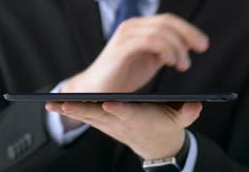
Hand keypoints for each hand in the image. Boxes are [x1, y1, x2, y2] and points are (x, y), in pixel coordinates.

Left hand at [45, 101, 201, 159]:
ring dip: (70, 111)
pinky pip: (85, 116)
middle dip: (83, 110)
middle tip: (65, 104)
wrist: (157, 146)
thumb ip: (188, 112)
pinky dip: (70, 111)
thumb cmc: (168, 126)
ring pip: (88, 116)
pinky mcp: (103, 122)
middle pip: (101, 116)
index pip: (129, 114)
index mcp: (140, 119)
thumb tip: (196, 105)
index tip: (108, 102)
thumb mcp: (181, 119)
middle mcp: (122, 123)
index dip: (119, 109)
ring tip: (52, 103)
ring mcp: (110, 124)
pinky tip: (55, 104)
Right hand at [62, 13, 208, 92]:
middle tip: (202, 48)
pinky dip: (166, 49)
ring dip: (178, 47)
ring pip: (161, 31)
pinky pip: (150, 40)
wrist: (96, 92)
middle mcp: (132, 27)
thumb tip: (186, 45)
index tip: (204, 44)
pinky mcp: (122, 47)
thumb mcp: (149, 61)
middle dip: (189, 34)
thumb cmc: (122, 77)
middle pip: (167, 21)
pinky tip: (172, 62)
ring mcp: (126, 36)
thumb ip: (164, 50)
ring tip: (184, 65)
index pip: (168, 20)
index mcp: (139, 28)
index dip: (188, 30)